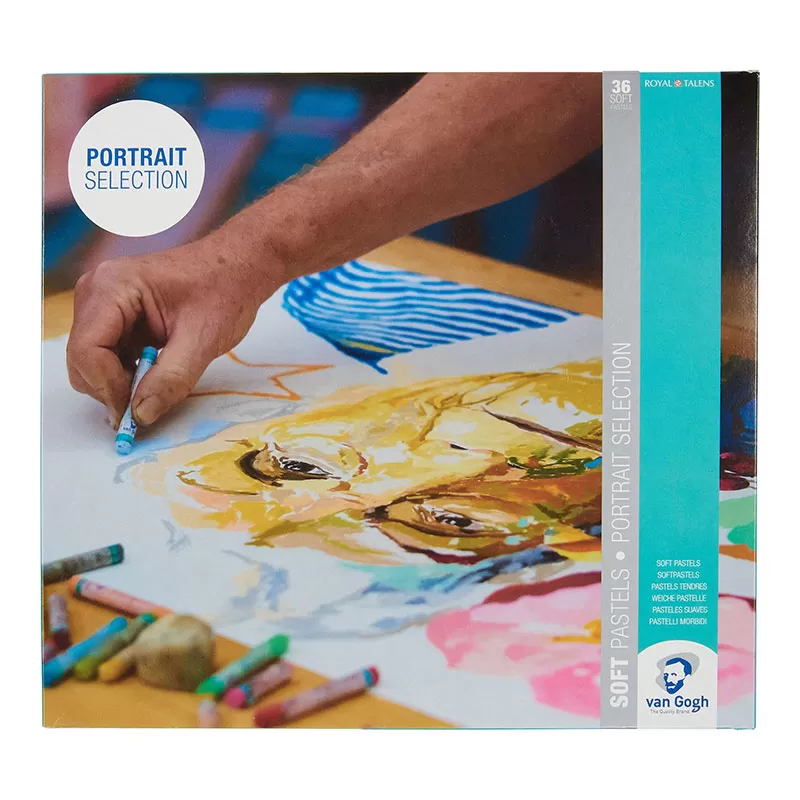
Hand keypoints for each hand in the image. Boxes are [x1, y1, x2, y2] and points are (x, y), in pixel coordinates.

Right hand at [67, 233, 281, 427]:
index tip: (137, 413)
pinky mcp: (114, 319)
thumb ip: (171, 379)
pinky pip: (107, 358)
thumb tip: (141, 414)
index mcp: (113, 287)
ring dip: (121, 382)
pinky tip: (157, 370)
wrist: (238, 268)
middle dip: (112, 388)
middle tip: (150, 402)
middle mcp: (97, 292)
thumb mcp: (203, 340)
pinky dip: (126, 374)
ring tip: (161, 379)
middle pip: (82, 359)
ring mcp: (102, 305)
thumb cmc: (225, 290)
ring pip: (91, 363)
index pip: (87, 350)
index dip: (108, 388)